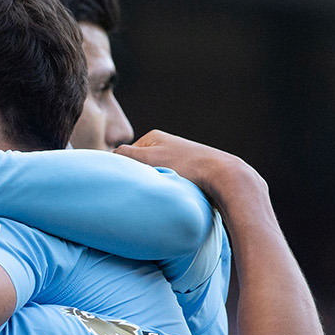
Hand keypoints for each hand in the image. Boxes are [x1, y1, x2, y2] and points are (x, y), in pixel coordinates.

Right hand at [115, 130, 252, 198]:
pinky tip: (173, 196)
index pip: (124, 156)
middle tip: (142, 192)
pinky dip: (167, 191)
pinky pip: (170, 183)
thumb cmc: (187, 167)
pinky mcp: (190, 173)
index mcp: (153, 137)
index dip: (123, 172)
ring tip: (160, 194)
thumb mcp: (148, 158)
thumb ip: (124, 156)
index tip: (125, 185)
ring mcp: (178, 158)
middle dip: (139, 180)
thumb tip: (108, 158)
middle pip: (140, 167)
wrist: (225, 177)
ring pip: (154, 176)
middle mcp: (166, 145)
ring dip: (154, 187)